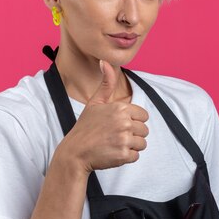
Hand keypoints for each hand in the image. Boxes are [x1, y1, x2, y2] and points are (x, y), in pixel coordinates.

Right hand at [63, 59, 149, 173]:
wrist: (75, 152)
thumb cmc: (85, 127)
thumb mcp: (95, 102)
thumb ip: (106, 83)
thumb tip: (105, 62)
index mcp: (120, 108)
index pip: (143, 116)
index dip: (132, 121)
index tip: (117, 125)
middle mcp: (124, 122)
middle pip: (144, 130)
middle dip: (132, 134)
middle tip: (114, 136)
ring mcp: (124, 139)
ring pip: (142, 143)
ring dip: (130, 146)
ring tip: (114, 144)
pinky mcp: (123, 155)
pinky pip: (136, 156)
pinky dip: (126, 157)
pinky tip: (113, 153)